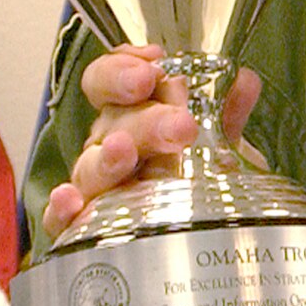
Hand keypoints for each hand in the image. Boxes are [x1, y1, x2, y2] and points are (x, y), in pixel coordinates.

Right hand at [44, 45, 262, 240]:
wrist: (196, 240)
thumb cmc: (192, 182)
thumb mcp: (217, 148)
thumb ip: (225, 117)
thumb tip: (243, 81)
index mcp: (130, 116)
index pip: (107, 81)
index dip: (122, 68)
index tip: (153, 65)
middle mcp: (108, 147)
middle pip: (111, 124)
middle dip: (145, 119)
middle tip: (180, 124)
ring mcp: (95, 188)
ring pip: (89, 167)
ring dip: (107, 159)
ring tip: (123, 151)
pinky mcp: (81, 229)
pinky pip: (62, 220)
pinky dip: (62, 210)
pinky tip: (69, 201)